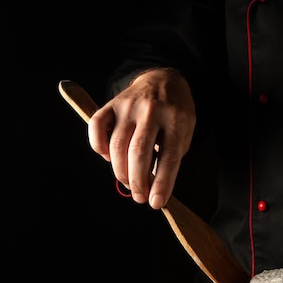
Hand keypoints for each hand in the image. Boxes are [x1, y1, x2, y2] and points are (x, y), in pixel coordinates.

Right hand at [88, 68, 195, 208]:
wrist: (163, 79)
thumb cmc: (175, 113)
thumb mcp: (185, 132)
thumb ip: (171, 156)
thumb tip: (154, 188)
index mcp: (176, 119)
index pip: (169, 157)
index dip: (162, 184)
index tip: (156, 203)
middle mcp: (152, 111)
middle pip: (139, 152)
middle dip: (137, 181)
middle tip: (140, 197)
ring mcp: (129, 106)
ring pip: (117, 144)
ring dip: (120, 171)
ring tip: (128, 182)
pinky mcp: (112, 104)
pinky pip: (96, 127)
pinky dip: (99, 147)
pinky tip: (109, 158)